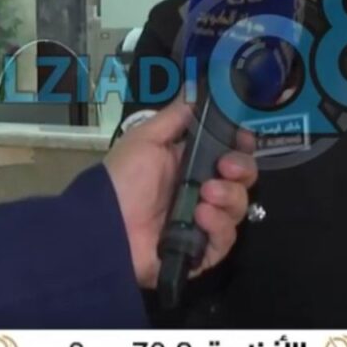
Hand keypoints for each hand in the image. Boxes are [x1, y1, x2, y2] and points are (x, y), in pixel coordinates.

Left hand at [103, 102, 257, 288]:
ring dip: (229, 197)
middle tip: (225, 167)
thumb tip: (196, 94)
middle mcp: (201, 192)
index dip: (241, 146)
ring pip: (238, 208)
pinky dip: (218, 226)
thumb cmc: (123, 178)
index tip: (242, 138)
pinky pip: (225, 239)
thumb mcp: (145, 138)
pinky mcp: (201, 251)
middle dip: (241, 169)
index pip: (230, 154)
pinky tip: (201, 216)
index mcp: (190, 165)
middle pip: (242, 180)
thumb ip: (175, 117)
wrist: (103, 225)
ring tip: (205, 195)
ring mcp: (203, 223)